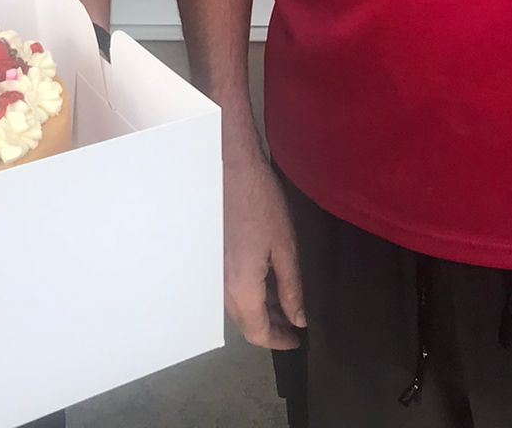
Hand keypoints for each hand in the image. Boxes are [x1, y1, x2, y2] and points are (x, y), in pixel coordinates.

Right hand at [223, 143, 304, 348]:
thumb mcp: (285, 248)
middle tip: (295, 324)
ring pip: (237, 307)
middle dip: (270, 328)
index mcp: (241, 287)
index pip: (258, 331)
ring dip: (260, 312)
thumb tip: (298, 318)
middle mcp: (222, 287)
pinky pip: (232, 290)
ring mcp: (214, 274)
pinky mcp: (213, 260)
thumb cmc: (261, 205)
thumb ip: (291, 288)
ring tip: (286, 305)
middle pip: (245, 323)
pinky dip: (250, 295)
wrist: (230, 170)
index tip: (298, 339)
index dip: (279, 341)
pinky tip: (269, 285)